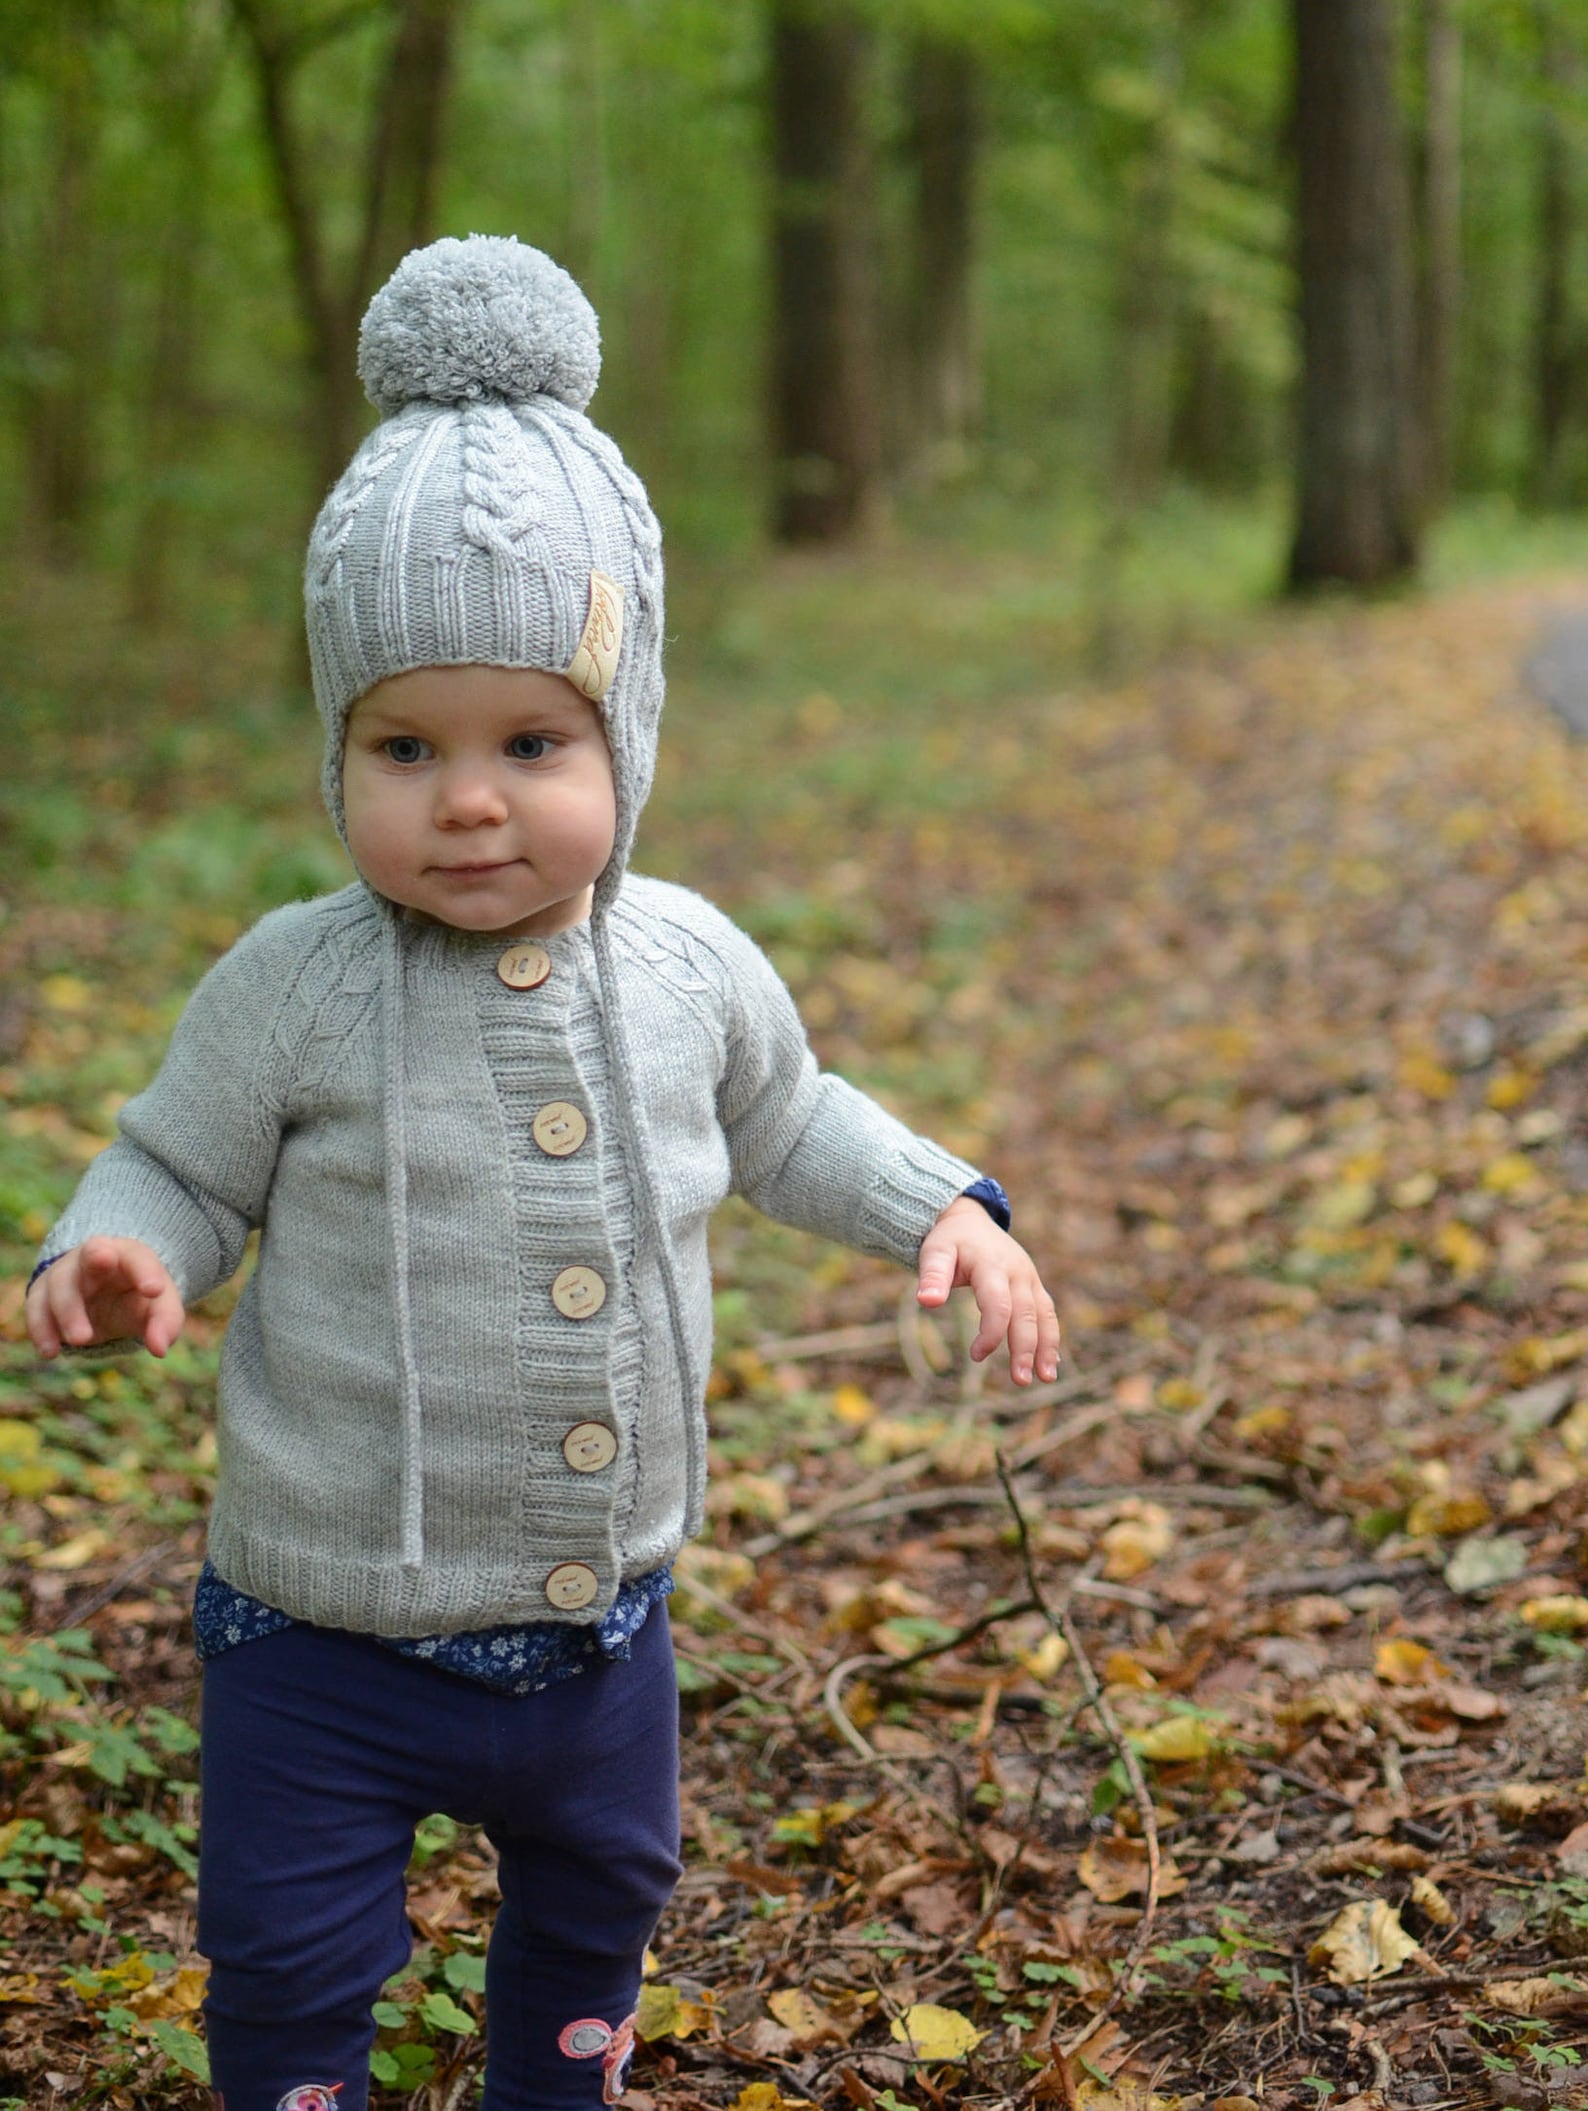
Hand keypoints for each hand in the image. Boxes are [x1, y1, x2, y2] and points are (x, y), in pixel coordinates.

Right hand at [26, 1237, 185, 1359]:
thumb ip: (165, 1324)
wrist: (105, 1296)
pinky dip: (41, 1328)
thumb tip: (159, 1349)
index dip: (145, 1271)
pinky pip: (36, 1307)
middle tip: (103, 1262)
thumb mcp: (159, 1308)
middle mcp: (94, 1257)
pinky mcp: (43, 1293)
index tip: (155, 1291)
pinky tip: (50, 1352)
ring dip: (69, 1311)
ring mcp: (66, 1273)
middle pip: (93, 1252)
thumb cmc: (136, 1298)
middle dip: (96, 1257)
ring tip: (81, 1340)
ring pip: (60, 1283)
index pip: (138, 1257)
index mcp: (129, 1255)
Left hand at [916, 1197, 1060, 1385]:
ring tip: (1046, 1378)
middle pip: (1025, 1314)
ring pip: (1044, 1315)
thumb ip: (932, 1276)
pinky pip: (1047, 1313)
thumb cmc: (949, 1241)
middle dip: (1025, 1348)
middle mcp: (1017, 1272)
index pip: (998, 1303)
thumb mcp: (934, 1252)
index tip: (975, 1356)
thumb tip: (927, 1302)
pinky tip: (1049, 1364)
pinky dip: (1051, 1337)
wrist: (969, 1220)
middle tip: (1020, 1380)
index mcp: (992, 1265)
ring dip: (1046, 1347)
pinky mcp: (1034, 1286)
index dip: (991, 1332)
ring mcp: (1029, 1278)